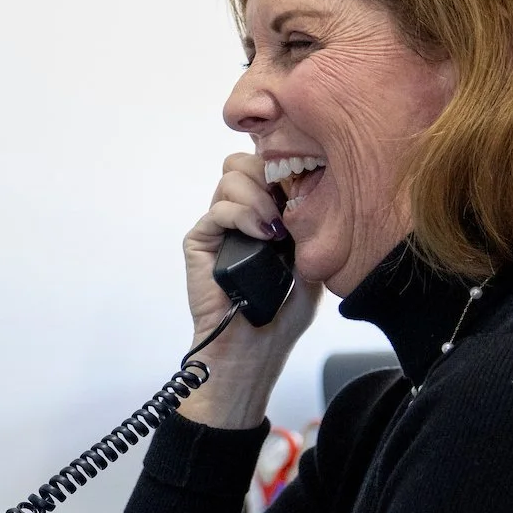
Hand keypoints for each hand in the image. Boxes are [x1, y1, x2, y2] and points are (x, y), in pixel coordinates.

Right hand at [177, 150, 322, 429]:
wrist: (253, 351)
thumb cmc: (281, 318)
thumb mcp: (312, 265)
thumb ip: (311, 228)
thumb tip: (314, 190)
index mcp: (264, 217)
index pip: (267, 167)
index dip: (284, 165)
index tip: (305, 185)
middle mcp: (239, 216)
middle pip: (245, 162)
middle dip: (269, 174)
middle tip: (287, 204)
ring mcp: (218, 228)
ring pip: (230, 177)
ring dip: (258, 195)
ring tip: (274, 228)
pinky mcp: (199, 242)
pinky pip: (217, 210)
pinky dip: (241, 214)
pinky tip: (262, 234)